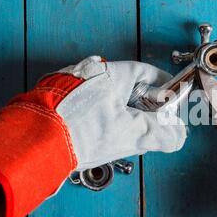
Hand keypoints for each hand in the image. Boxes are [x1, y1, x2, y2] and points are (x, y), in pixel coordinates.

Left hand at [0, 56, 185, 216]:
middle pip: (127, 86)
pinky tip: (103, 135)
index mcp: (113, 74)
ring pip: (108, 97)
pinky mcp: (59, 101)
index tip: (171, 94)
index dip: (163, 84)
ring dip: (122, 113)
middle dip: (143, 104)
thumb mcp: (132, 133)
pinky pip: (89, 105)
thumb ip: (161, 134)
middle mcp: (91, 73)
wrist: (37, 144)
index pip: (146, 72)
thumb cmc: (82, 131)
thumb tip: (178, 135)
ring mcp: (72, 86)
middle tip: (152, 120)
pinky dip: (102, 117)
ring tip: (128, 132)